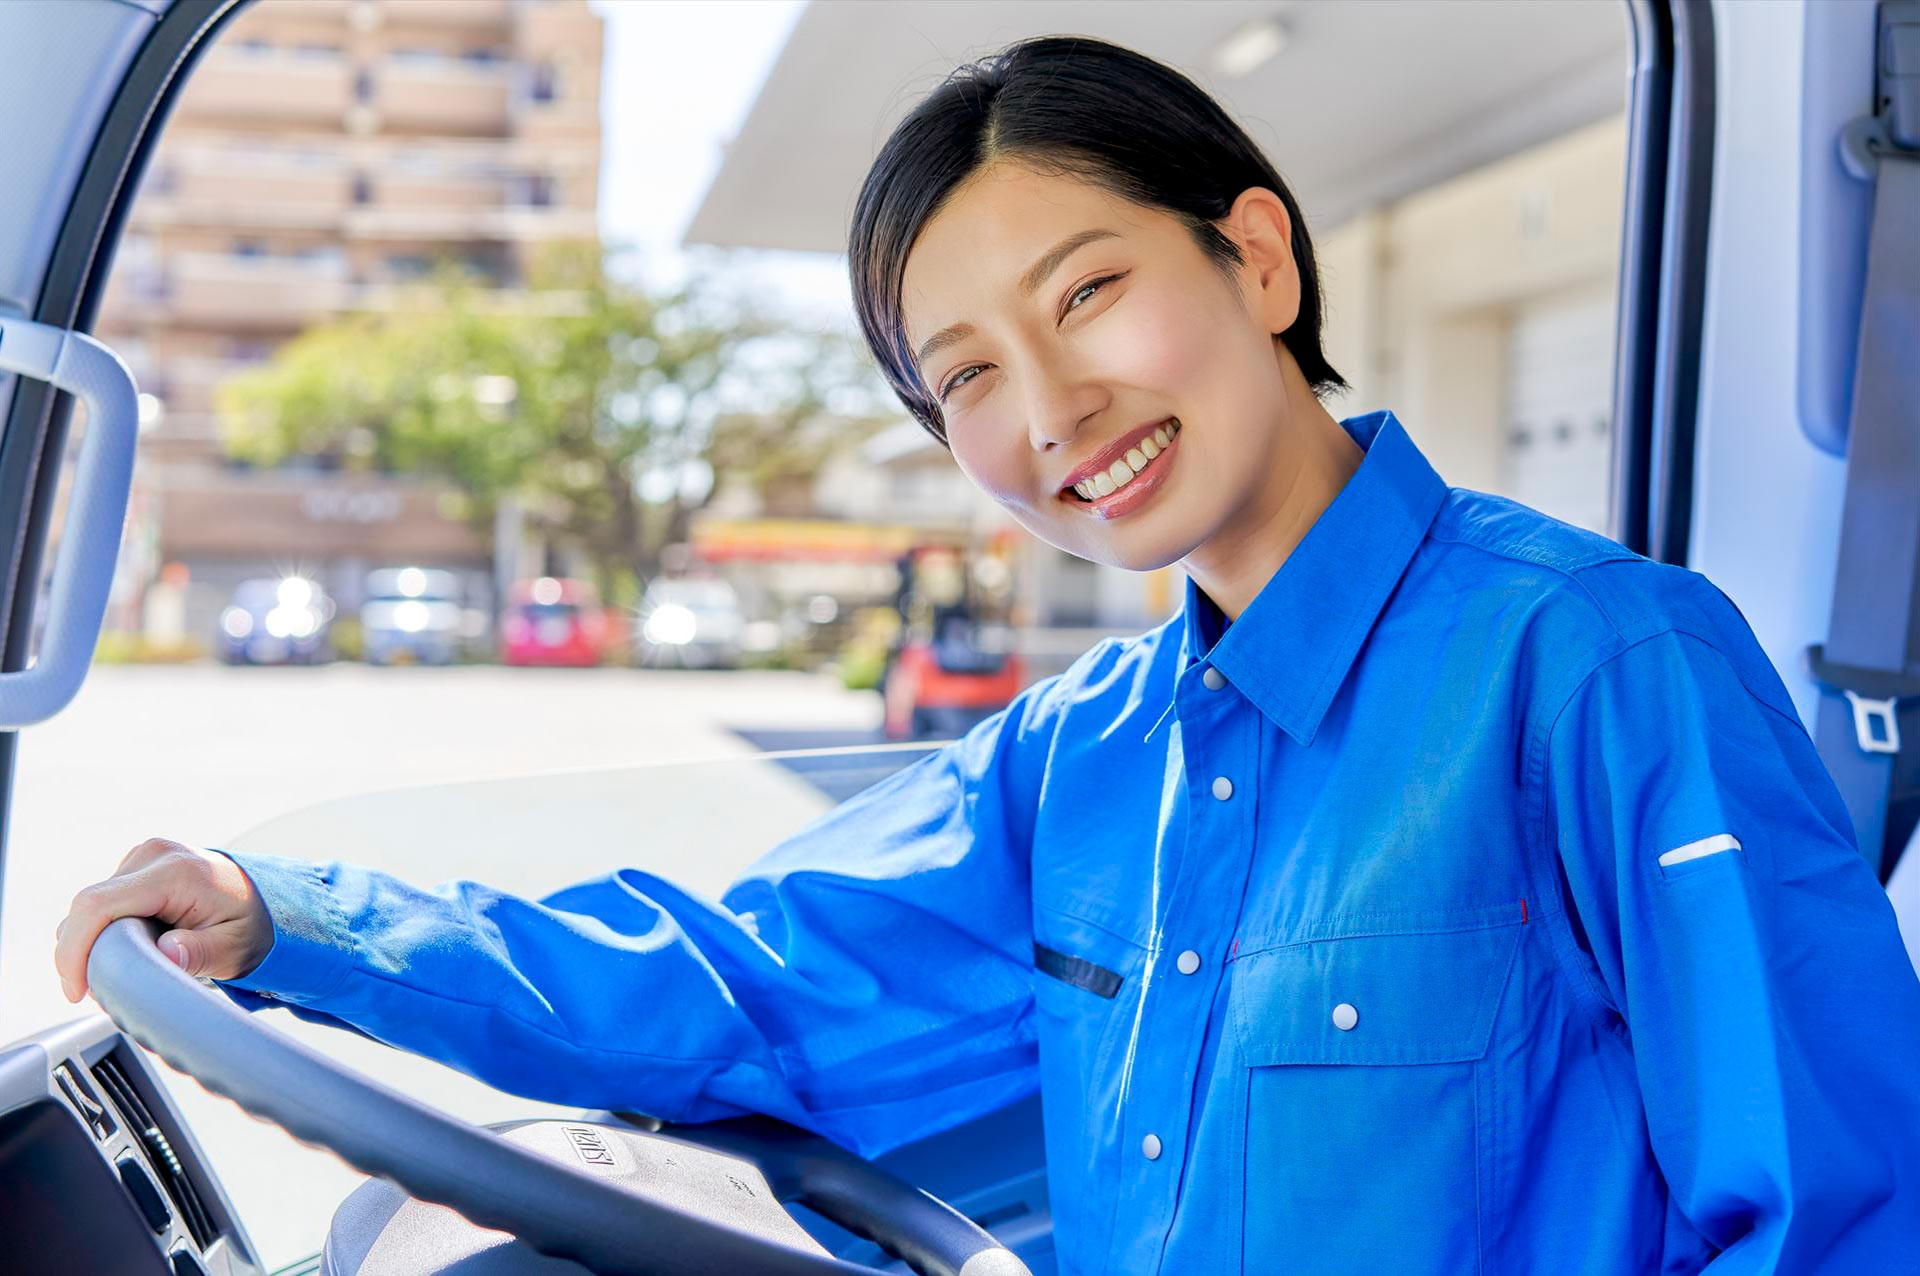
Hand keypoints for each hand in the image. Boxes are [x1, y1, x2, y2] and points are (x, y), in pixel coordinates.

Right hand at [54, 838, 272, 1001]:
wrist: (265, 899)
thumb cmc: (251, 925)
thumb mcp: (233, 949)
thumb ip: (199, 953)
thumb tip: (166, 954)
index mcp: (176, 872)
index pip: (99, 905)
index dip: (75, 950)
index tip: (77, 990)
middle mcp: (154, 855)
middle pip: (86, 907)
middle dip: (80, 954)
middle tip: (99, 991)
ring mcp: (143, 857)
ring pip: (90, 907)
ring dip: (90, 943)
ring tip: (121, 971)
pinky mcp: (136, 866)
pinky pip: (102, 902)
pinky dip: (102, 931)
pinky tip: (125, 951)